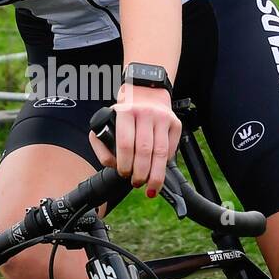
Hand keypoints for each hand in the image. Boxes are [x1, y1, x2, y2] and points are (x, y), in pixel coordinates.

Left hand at [88, 83, 181, 197]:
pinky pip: (171, 149)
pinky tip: (158, 168)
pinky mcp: (176, 123)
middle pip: (145, 151)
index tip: (123, 174)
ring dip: (156, 174)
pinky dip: (165, 163)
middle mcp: (146, 113)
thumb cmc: (125, 112)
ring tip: (150, 186)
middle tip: (136, 183)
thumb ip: (102, 145)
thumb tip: (113, 165)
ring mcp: (163, 118)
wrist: (147, 91)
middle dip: (141, 173)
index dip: (125, 164)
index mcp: (126, 112)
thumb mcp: (106, 121)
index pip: (126, 143)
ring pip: (161, 153)